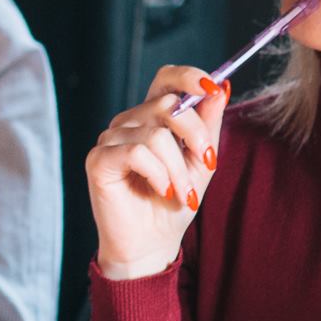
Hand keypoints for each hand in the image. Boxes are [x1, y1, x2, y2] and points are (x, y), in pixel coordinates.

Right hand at [85, 66, 229, 279]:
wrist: (152, 243)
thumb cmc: (173, 202)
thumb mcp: (201, 162)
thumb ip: (209, 126)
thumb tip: (221, 88)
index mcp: (154, 117)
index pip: (167, 78)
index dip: (189, 76)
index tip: (214, 88)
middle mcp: (130, 121)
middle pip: (167, 105)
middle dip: (196, 136)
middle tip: (207, 164)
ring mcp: (111, 138)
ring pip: (155, 135)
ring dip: (178, 170)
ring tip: (182, 193)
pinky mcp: (98, 159)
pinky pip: (136, 153)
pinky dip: (158, 174)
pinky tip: (161, 190)